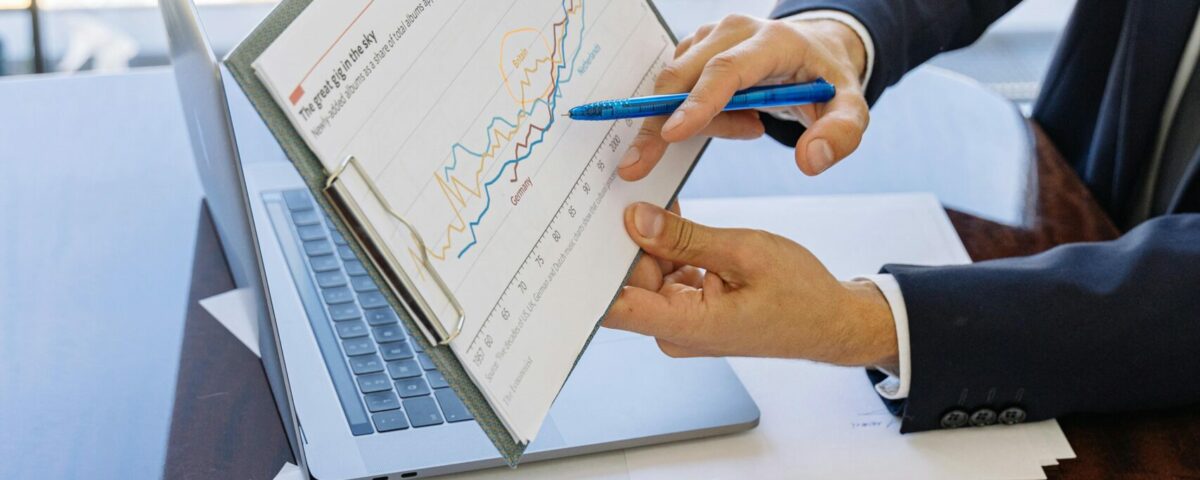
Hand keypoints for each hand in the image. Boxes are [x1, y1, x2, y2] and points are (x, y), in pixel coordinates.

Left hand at [606, 202, 897, 367]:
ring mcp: (681, 321)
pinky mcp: (689, 309)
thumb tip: (635, 220)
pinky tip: (673, 218)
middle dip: (624, 239)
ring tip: (653, 199)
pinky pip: (665, 274)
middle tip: (622, 191)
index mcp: (687, 325)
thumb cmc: (800, 294)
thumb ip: (685, 237)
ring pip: (646, 273)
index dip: (589, 272)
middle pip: (628, 280)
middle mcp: (675, 329)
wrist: (830, 321)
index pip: (614, 307)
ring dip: (649, 239)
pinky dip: (669, 248)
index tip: (578, 233)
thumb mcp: (744, 252)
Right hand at [618, 14, 869, 179]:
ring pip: (677, 86)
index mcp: (773, 41)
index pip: (726, 70)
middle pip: (683, 77)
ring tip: (750, 127)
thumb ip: (841, 135)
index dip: (697, 103)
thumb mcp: (850, 109)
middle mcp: (734, 31)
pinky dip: (696, 115)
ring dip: (698, 122)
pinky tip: (737, 118)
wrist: (814, 53)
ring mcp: (710, 37)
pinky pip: (678, 89)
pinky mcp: (696, 48)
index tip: (670, 134)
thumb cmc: (828, 83)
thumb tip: (810, 160)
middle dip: (657, 122)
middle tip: (638, 166)